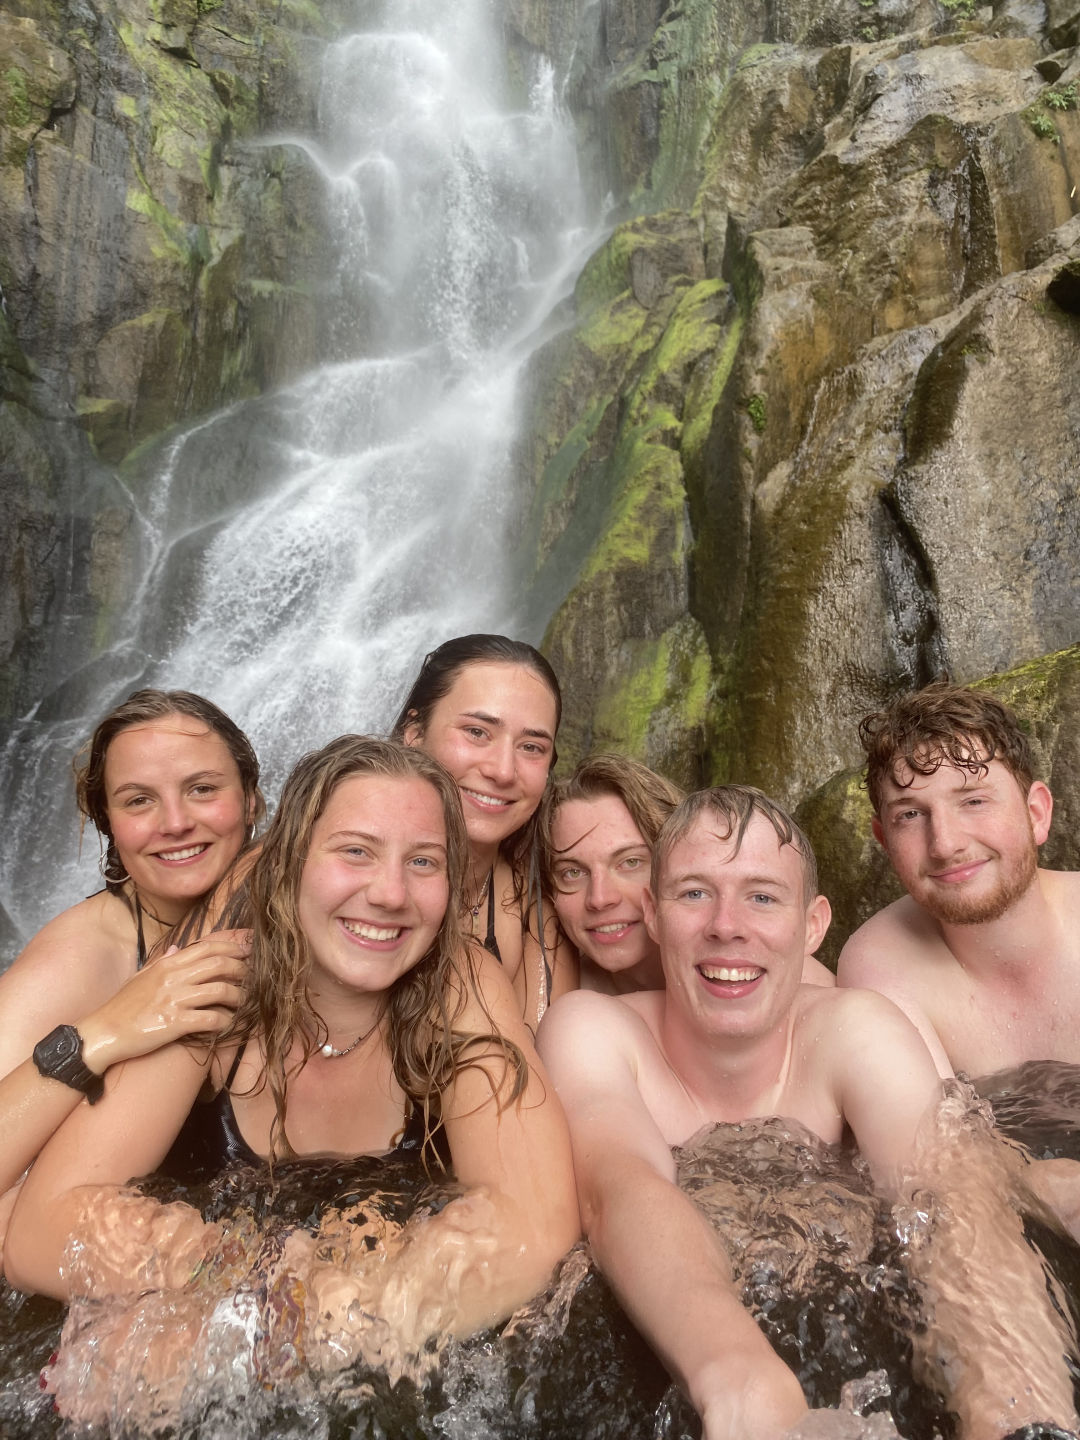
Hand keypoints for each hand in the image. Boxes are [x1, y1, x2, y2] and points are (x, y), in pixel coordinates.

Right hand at [78, 930, 251, 1073]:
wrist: (103, 1033)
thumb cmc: (121, 1006)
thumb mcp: (140, 977)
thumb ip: (161, 962)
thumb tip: (177, 948)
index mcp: (166, 965)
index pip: (206, 948)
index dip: (231, 947)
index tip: (248, 951)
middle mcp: (172, 978)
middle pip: (218, 965)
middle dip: (241, 969)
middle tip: (253, 977)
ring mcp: (174, 1001)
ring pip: (220, 991)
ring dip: (238, 997)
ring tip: (244, 1002)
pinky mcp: (174, 1024)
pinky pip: (210, 1019)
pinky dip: (224, 1021)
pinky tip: (228, 1024)